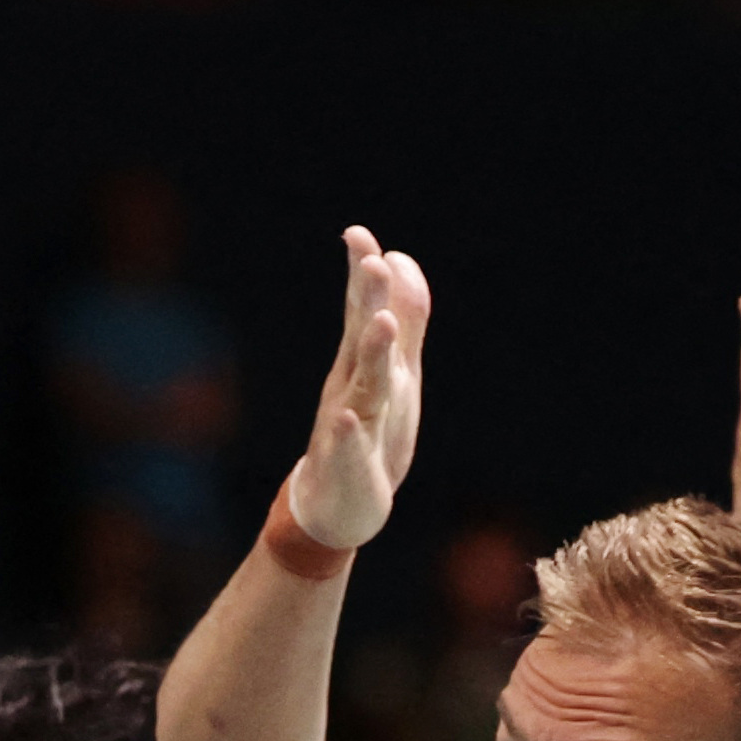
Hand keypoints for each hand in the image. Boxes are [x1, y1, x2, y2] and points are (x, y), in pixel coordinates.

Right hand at [284, 227, 431, 550]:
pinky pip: (347, 446)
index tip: (359, 233)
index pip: (364, 311)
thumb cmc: (370, 433)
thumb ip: (403, 320)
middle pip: (361, 339)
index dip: (364, 274)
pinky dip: (348, 431)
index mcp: (363, 365)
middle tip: (372, 260)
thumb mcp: (394, 373)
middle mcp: (352, 387)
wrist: (338, 506)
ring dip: (370, 354)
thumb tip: (400, 260)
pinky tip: (347, 416)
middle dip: (367, 300)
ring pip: (362, 386)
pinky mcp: (348, 465)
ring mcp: (348, 425)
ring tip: (379, 323)